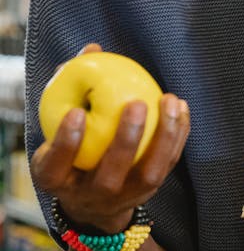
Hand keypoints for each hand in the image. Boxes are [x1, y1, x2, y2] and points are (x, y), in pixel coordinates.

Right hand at [30, 46, 189, 233]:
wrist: (92, 201)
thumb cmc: (71, 150)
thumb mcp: (58, 127)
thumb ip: (70, 90)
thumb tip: (93, 49)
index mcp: (55, 180)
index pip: (56, 165)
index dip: (65, 142)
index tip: (76, 112)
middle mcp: (91, 194)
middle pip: (110, 173)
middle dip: (125, 140)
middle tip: (136, 104)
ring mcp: (123, 196)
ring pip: (148, 173)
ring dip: (163, 137)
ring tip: (169, 100)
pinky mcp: (149, 190)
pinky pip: (168, 163)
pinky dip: (177, 135)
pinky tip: (180, 108)